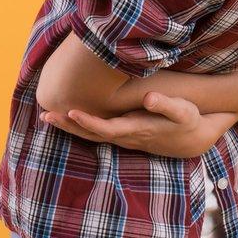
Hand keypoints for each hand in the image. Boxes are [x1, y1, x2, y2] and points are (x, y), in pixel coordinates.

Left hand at [38, 91, 207, 157]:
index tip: (70, 112)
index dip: (88, 121)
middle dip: (68, 126)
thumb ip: (165, 104)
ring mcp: (123, 137)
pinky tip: (66, 119)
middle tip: (45, 115)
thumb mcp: (182, 110)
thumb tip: (150, 98)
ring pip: (91, 134)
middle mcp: (126, 136)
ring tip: (47, 116)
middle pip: (91, 134)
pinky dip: (79, 126)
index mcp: (136, 130)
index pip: (106, 128)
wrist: (192, 138)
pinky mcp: (123, 134)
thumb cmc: (187, 120)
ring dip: (69, 127)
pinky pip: (96, 132)